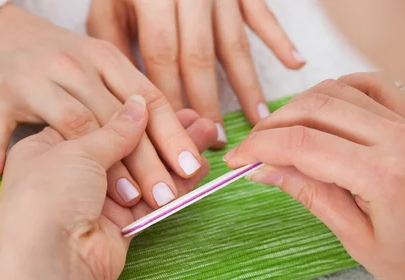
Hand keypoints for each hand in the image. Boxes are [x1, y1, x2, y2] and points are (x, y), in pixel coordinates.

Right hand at [0, 4, 205, 210]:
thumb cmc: (55, 60)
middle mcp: (73, 66)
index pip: (149, 98)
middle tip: (168, 197)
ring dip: (102, 165)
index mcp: (104, 58)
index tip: (194, 168)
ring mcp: (32, 79)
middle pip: (118, 118)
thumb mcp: (100, 69)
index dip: (174, 135)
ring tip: (124, 199)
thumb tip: (197, 129)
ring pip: (75, 123)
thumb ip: (138, 100)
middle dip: (147, 161)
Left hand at [0, 96, 215, 279]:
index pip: (97, 122)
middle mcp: (72, 174)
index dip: (132, 113)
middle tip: (196, 118)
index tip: (162, 100)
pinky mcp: (119, 226)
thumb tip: (138, 104)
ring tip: (208, 133)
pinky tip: (200, 166)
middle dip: (161, 133)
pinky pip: (152, 200)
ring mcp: (96, 201)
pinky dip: (176, 184)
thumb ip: (115, 130)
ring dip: (174, 155)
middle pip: (124, 148)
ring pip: (143, 173)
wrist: (50, 259)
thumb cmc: (48, 195)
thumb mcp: (78, 150)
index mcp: (49, 147)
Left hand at [87, 0, 304, 144]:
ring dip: (247, 84)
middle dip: (207, 102)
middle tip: (217, 141)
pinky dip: (279, 39)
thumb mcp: (108, 7)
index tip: (175, 132)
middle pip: (199, 56)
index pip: (161, 55)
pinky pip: (262, 14)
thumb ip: (114, 47)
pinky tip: (295, 63)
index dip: (169, 96)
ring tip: (257, 119)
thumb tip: (128, 98)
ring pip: (234, 42)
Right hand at [224, 73, 404, 279]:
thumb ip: (309, 193)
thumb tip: (264, 169)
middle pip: (316, 108)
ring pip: (337, 92)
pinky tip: (320, 112)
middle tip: (251, 151)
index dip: (260, 147)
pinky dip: (338, 91)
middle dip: (273, 125)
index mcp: (383, 175)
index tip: (237, 159)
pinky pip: (371, 87)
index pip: (303, 144)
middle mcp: (398, 139)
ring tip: (279, 137)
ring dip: (298, 108)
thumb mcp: (354, 238)